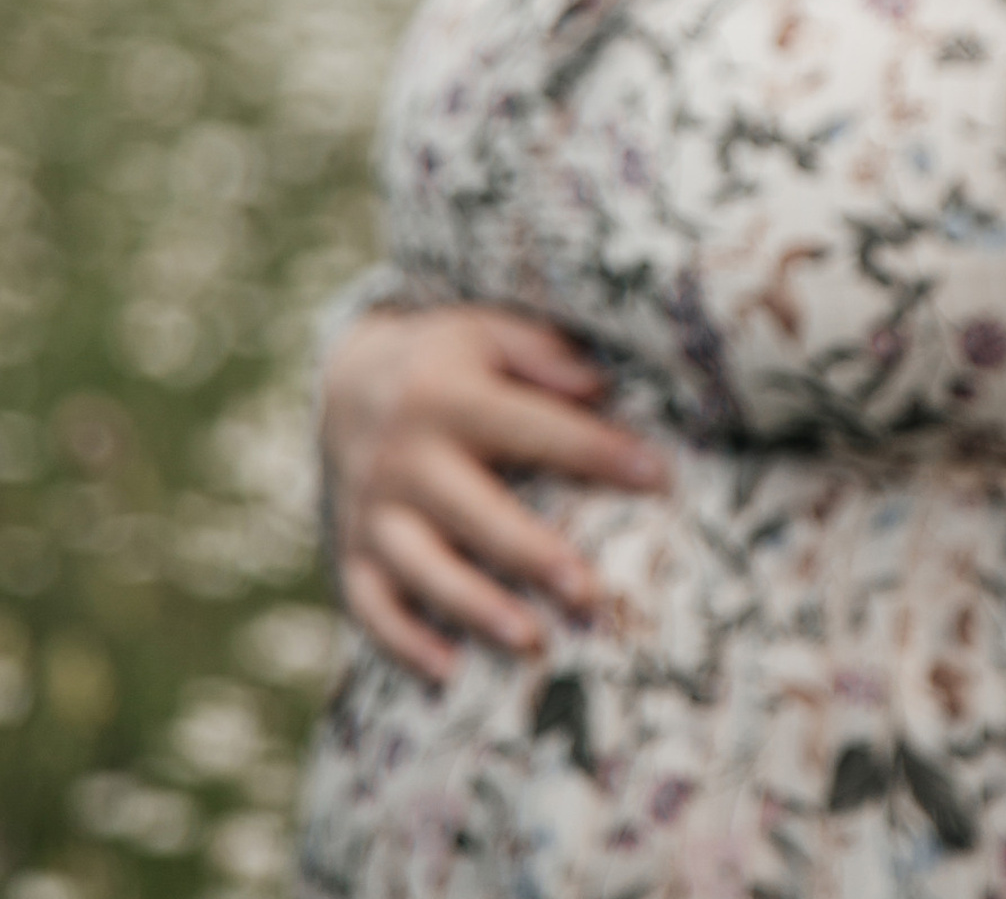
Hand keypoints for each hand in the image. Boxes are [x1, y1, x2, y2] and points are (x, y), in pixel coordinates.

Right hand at [319, 305, 672, 680]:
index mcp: (445, 395)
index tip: (659, 476)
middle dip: (532, 554)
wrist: (346, 381)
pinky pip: (370, 606)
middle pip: (474, 511)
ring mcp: (371, 509)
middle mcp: (402, 456)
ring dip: (475, 608)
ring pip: (422, 568)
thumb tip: (600, 387)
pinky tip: (452, 674)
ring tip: (532, 642)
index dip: (595, 451)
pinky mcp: (349, 553)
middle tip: (590, 592)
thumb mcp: (489, 332)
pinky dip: (404, 643)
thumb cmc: (450, 359)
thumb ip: (543, 354)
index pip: (531, 426)